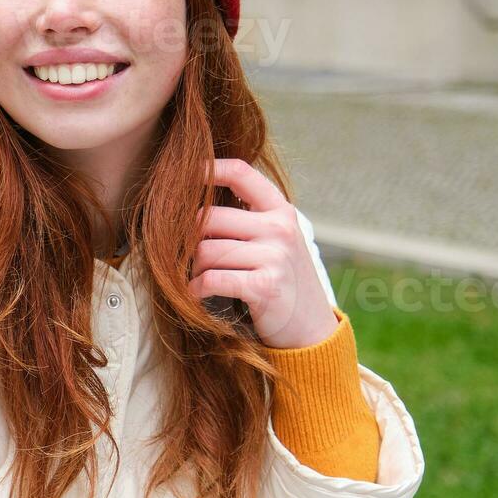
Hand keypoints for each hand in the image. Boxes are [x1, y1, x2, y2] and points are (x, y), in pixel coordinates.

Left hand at [192, 158, 337, 349]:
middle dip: (191, 240)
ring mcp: (275, 256)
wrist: (310, 328)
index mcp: (280, 210)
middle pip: (209, 218)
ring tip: (199, 279)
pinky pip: (211, 279)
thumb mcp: (276, 241)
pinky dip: (196, 289)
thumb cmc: (282, 280)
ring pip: (206, 251)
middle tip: (190, 258)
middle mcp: (279, 228)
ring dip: (193, 269)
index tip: (187, 176)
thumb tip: (193, 200)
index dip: (208, 169)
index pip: (240, 172)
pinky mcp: (265, 286)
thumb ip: (248, 218)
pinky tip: (197, 295)